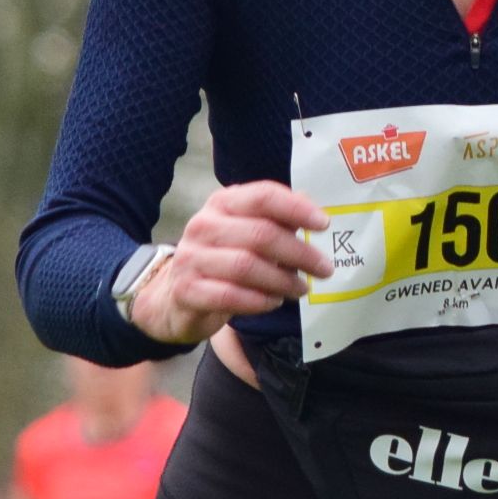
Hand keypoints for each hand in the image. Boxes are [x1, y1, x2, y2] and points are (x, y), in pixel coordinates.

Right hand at [124, 182, 332, 346]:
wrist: (173, 296)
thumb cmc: (221, 260)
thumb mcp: (245, 232)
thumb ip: (276, 220)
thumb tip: (315, 212)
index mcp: (222, 203)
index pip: (263, 196)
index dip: (297, 208)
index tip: (324, 224)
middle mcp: (204, 225)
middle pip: (260, 234)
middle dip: (299, 253)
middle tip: (324, 269)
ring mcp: (191, 257)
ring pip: (247, 266)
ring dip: (282, 280)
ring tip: (301, 289)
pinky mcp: (186, 290)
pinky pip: (229, 295)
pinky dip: (258, 300)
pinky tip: (274, 302)